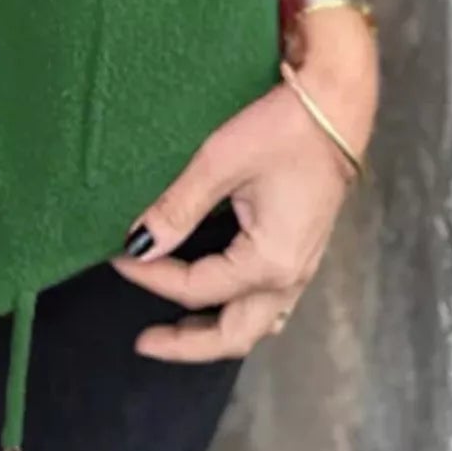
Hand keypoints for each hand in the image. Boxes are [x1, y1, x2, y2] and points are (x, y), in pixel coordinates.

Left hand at [107, 7, 378, 362]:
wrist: (335, 106)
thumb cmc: (280, 130)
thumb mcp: (220, 162)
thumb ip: (177, 208)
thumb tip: (138, 243)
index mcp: (269, 262)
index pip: (197, 287)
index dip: (152, 276)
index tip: (116, 256)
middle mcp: (289, 278)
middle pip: (234, 334)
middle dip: (187, 344)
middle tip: (144, 342)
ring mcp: (302, 268)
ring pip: (255, 324)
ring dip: (215, 333)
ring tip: (176, 331)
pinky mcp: (303, 252)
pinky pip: (270, 304)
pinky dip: (239, 312)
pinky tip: (220, 301)